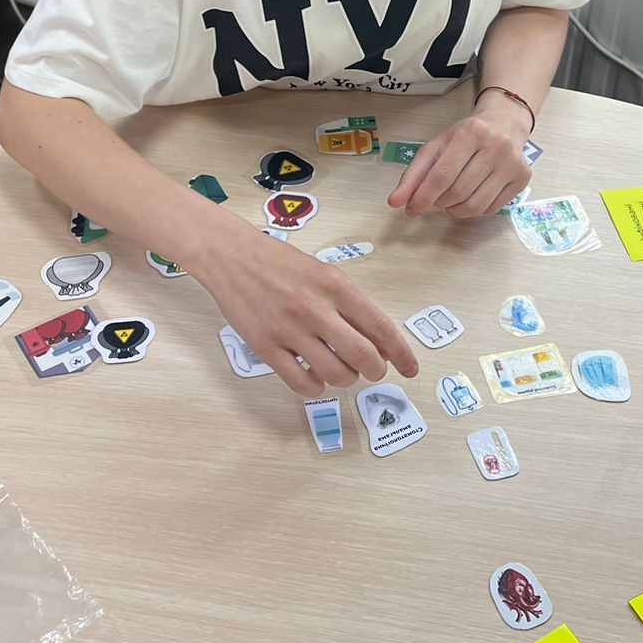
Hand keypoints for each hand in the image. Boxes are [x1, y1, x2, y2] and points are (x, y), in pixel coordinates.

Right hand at [189, 223, 419, 397]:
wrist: (232, 256)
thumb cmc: (280, 262)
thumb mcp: (323, 273)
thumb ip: (349, 304)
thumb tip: (378, 342)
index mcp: (335, 286)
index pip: (380, 327)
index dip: (401, 353)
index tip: (411, 369)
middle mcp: (315, 308)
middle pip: (363, 356)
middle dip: (375, 370)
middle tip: (373, 370)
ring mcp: (288, 329)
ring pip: (335, 374)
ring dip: (345, 378)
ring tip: (340, 369)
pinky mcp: (264, 346)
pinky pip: (301, 382)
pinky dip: (316, 387)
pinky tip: (314, 377)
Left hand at [387, 106, 531, 218]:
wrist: (504, 123)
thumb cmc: (466, 137)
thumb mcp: (436, 147)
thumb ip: (413, 174)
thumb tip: (396, 202)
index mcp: (470, 133)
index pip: (442, 175)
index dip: (424, 196)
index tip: (412, 209)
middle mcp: (495, 146)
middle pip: (458, 192)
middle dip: (440, 201)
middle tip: (437, 197)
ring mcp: (512, 163)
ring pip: (475, 205)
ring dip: (455, 210)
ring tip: (451, 200)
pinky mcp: (523, 178)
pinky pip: (491, 209)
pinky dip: (474, 211)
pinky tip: (469, 198)